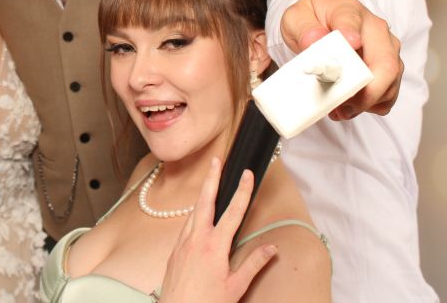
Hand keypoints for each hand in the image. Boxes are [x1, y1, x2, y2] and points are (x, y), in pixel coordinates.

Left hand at [160, 158, 276, 301]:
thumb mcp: (236, 287)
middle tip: (215, 160)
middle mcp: (196, 239)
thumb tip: (271, 248)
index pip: (232, 212)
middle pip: (205, 201)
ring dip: (202, 195)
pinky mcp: (174, 250)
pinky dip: (194, 215)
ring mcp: (182, 243)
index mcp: (214, 246)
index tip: (247, 174)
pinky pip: (186, 226)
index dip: (242, 191)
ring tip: (209, 181)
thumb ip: (253, 264)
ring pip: (193, 212)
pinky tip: (198, 216)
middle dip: (211, 178)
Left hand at [281, 0, 401, 119]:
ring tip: (340, 109)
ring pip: (390, 81)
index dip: (351, 34)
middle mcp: (375, 29)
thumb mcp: (296, 18)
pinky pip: (388, 92)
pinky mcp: (389, 67)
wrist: (322, 21)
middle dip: (366, 90)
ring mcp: (386, 49)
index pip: (352, 21)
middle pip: (384, 62)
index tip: (350, 44)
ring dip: (367, 102)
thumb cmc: (312, 19)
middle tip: (343, 104)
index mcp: (348, 11)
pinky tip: (349, 107)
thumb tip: (314, 39)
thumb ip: (303, 28)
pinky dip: (371, 105)